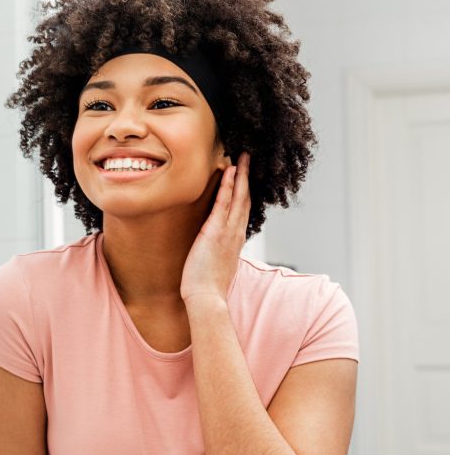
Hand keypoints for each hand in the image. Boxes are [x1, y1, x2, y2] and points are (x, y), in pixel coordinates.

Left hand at [180, 152, 250, 304]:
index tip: (245, 175)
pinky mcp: (215, 232)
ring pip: (238, 197)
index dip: (245, 191)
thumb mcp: (215, 264)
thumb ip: (216, 251)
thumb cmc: (206, 286)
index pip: (242, 209)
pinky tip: (228, 171)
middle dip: (247, 177)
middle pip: (245, 198)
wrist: (206, 298)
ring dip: (240, 175)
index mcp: (235, 240)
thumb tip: (212, 247)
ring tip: (242, 156)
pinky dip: (227, 186)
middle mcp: (235, 233)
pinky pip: (223, 204)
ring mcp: (228, 232)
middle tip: (249, 157)